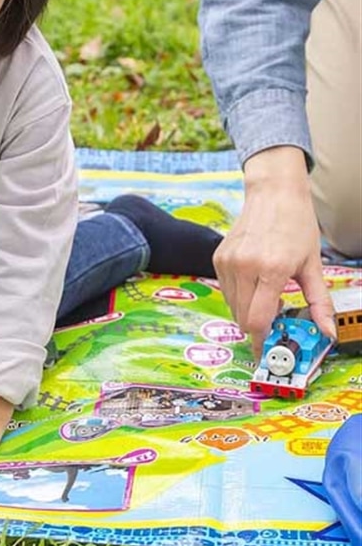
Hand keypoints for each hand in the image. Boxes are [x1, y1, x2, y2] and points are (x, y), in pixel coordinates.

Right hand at [215, 146, 335, 359]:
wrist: (272, 195)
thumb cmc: (295, 226)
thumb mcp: (312, 265)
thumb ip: (319, 303)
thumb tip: (327, 333)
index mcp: (271, 270)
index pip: (256, 320)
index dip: (262, 340)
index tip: (269, 350)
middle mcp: (244, 266)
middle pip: (242, 317)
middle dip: (258, 326)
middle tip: (276, 321)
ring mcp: (227, 262)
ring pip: (232, 306)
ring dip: (248, 311)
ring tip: (268, 298)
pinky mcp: (218, 258)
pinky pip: (226, 291)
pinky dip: (240, 296)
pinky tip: (256, 283)